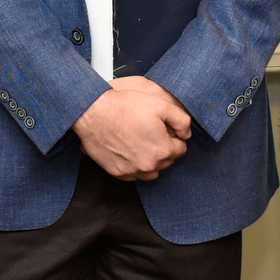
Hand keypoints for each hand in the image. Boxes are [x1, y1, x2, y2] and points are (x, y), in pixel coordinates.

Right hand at [72, 77, 190, 180]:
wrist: (94, 111)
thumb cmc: (124, 107)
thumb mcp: (160, 105)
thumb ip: (182, 120)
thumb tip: (186, 133)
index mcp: (163, 150)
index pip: (181, 149)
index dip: (174, 137)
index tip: (165, 130)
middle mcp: (148, 165)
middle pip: (166, 161)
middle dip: (163, 149)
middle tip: (151, 133)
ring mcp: (131, 171)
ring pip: (151, 171)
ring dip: (150, 160)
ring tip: (142, 143)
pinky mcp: (116, 172)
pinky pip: (132, 175)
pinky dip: (134, 166)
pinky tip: (129, 151)